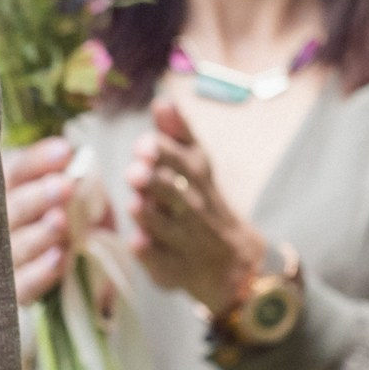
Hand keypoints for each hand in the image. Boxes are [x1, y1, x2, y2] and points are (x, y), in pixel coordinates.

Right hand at [4, 137, 107, 305]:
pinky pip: (21, 284)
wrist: (47, 277)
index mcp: (8, 189)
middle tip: (63, 186)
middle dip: (38, 196)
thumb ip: (82, 188)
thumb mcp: (75, 201)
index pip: (17, 170)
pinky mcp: (11, 293)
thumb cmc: (61, 224)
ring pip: (14, 245)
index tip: (66, 151)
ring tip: (60, 222)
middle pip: (11, 206)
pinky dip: (39, 272)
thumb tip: (90, 175)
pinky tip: (60, 258)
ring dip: (38, 233)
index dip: (39, 160)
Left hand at [128, 96, 262, 312]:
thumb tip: (161, 100)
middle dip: (156, 182)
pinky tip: (136, 242)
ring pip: (167, 228)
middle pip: (176, 194)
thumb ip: (177, 134)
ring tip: (135, 204)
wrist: (233, 262)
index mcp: (197, 178)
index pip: (185, 162)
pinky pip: (162, 263)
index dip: (165, 153)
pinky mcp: (174, 270)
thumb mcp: (197, 164)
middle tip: (135, 171)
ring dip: (150, 216)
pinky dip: (150, 254)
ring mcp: (186, 241)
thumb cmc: (202, 200)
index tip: (144, 144)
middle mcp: (194, 209)